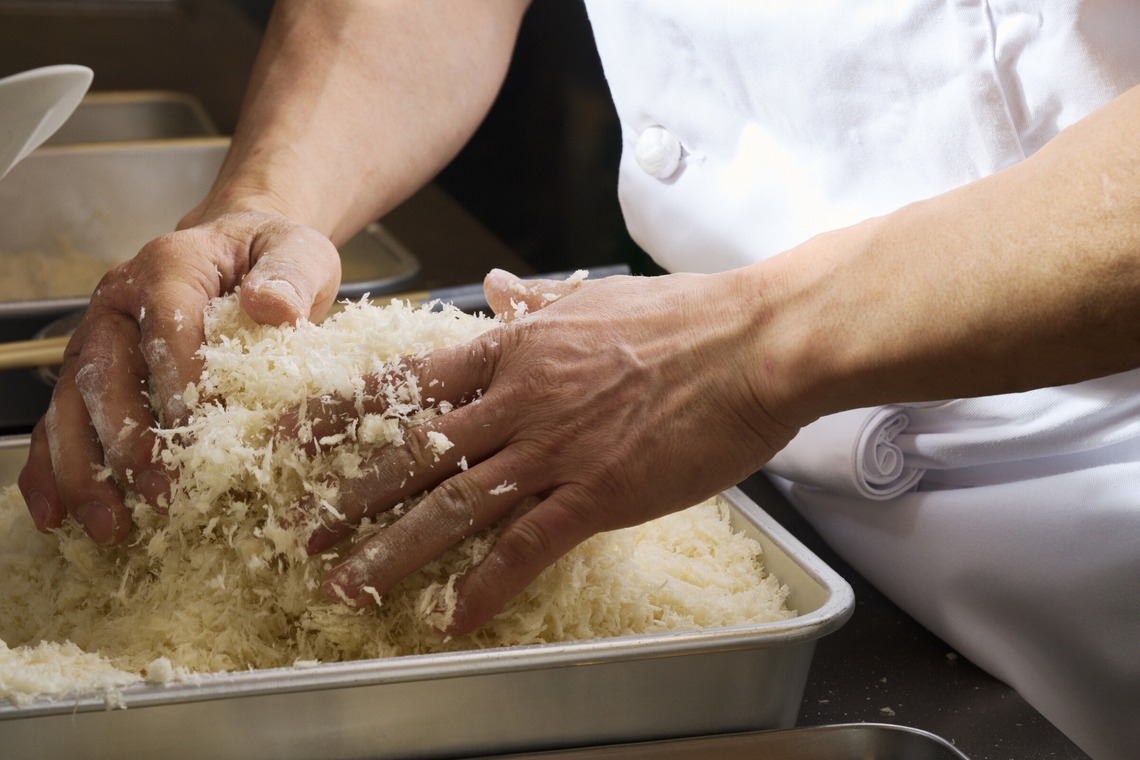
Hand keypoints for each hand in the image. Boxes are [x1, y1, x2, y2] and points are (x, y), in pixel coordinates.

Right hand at [18, 211, 341, 544]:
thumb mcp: (297, 253)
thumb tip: (272, 306)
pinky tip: (60, 515)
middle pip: (105, 372)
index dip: (179, 382)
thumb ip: (289, 275)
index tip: (199, 437)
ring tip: (108, 524)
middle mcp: (119, 302)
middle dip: (128, 440)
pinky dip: (54, 469)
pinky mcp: (92, 373)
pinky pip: (60, 421)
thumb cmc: (269, 256)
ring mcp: (98, 338)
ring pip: (72, 405)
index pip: (167, 325)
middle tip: (159, 496)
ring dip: (84, 469)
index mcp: (170, 267)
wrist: (239, 248)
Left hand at [313, 268, 801, 633]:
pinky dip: (486, 585)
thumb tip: (496, 285)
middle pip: (412, 450)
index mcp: (514, 349)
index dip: (340, 413)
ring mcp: (554, 446)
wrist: (752, 342)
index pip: (405, 383)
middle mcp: (518, 398)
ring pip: (453, 503)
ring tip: (346, 586)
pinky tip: (454, 618)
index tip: (288, 437)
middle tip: (298, 530)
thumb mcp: (594, 298)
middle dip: (347, 494)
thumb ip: (535, 300)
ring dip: (393, 550)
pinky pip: (527, 545)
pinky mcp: (597, 491)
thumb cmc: (683, 317)